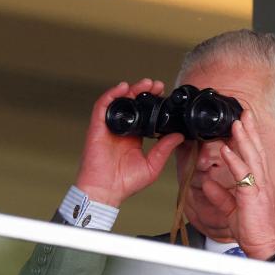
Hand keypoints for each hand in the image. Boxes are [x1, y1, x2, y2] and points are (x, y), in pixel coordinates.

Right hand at [74, 79, 184, 206]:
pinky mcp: (97, 128)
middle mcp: (121, 131)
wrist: (106, 191)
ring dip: (130, 90)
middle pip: (132, 104)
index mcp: (133, 138)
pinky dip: (111, 95)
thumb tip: (178, 136)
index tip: (163, 95)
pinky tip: (122, 88)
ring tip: (143, 84)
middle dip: (143, 92)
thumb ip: (164, 149)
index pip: (143, 115)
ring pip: (118, 102)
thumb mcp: (152, 165)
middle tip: (156, 85)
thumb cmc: (124, 183)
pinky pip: (102, 106)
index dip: (152, 103)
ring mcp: (108, 128)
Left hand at [200, 110, 274, 259]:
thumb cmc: (252, 230)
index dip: (248, 139)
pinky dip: (235, 161)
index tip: (242, 124)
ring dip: (244, 139)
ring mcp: (260, 188)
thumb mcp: (231, 210)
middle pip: (255, 150)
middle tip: (243, 112)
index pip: (253, 156)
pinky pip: (244, 175)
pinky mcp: (254, 197)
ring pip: (252, 158)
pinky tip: (228, 149)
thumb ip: (220, 196)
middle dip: (249, 130)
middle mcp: (262, 182)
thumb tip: (206, 183)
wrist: (264, 246)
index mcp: (258, 184)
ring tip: (237, 123)